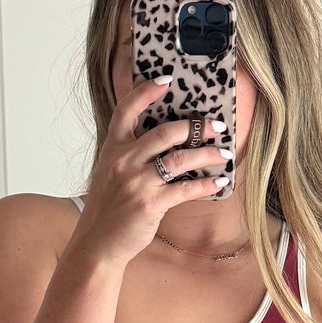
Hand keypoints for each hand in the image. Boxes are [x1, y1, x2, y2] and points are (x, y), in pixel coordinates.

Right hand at [72, 72, 233, 267]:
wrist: (97, 243)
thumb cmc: (108, 208)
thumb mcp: (110, 173)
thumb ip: (130, 154)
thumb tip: (166, 139)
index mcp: (113, 149)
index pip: (126, 110)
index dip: (146, 91)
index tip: (166, 79)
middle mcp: (124, 161)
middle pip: (165, 132)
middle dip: (196, 127)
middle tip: (217, 126)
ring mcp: (137, 183)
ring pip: (180, 158)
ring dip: (208, 154)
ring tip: (224, 153)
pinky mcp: (151, 204)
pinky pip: (185, 189)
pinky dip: (206, 185)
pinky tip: (219, 182)